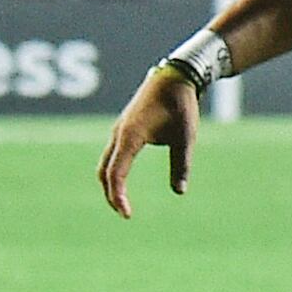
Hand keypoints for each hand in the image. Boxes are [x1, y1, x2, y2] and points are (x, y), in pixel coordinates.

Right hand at [97, 67, 199, 217]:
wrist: (175, 77)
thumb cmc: (181, 106)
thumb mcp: (186, 138)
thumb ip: (182, 165)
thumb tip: (179, 191)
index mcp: (131, 136)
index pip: (116, 173)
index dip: (118, 196)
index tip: (127, 214)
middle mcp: (119, 134)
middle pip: (105, 171)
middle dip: (111, 193)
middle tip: (125, 213)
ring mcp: (119, 130)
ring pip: (106, 163)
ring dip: (110, 183)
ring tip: (122, 202)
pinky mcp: (124, 128)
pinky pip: (112, 154)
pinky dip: (113, 171)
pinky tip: (121, 180)